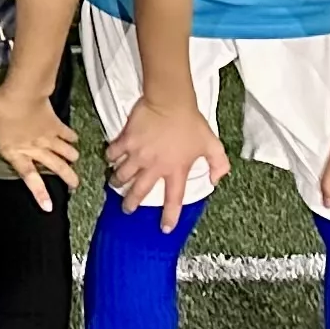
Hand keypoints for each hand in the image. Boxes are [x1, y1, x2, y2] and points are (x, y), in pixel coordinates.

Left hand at [0, 78, 79, 211]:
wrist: (22, 93)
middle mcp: (35, 149)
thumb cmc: (0, 109)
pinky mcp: (55, 123)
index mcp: (16, 152)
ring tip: (75, 161)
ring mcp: (48, 137)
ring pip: (65, 152)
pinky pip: (66, 133)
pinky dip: (71, 137)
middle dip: (68, 177)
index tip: (49, 206)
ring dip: (71, 157)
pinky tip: (75, 139)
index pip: (29, 177)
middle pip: (55, 167)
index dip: (39, 193)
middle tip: (75, 184)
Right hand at [106, 94, 230, 229]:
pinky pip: (112, 153)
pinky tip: (110, 158)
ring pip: (121, 175)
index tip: (165, 227)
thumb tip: (217, 180)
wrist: (170, 101)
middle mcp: (154, 166)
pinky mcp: (126, 141)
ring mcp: (137, 154)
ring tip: (116, 183)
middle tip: (128, 209)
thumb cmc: (190, 121)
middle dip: (131, 204)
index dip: (169, 216)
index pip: (173, 200)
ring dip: (118, 181)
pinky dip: (110, 157)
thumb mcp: (212, 144)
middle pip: (138, 192)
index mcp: (175, 170)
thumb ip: (219, 164)